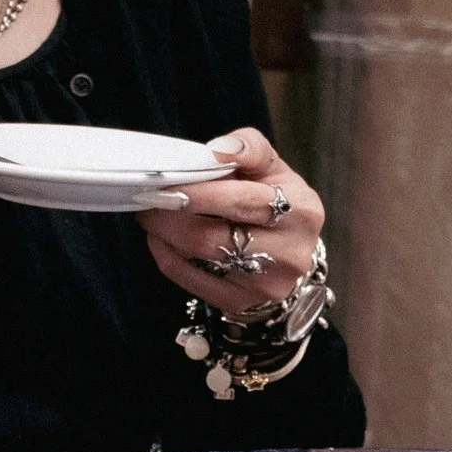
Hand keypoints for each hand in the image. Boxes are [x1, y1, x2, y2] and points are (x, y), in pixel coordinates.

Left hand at [143, 127, 324, 318]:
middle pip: (213, 236)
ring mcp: (265, 285)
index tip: (168, 180)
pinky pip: (190, 279)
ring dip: (164, 233)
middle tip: (150, 196)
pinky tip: (162, 238)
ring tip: (152, 213)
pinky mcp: (240, 303)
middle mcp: (289, 254)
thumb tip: (217, 151)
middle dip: (171, 214)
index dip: (200, 192)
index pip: (242, 201)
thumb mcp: (273, 169)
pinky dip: (167, 255)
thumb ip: (250, 148)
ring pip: (198, 258)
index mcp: (301, 212)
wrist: (287, 254)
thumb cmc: (275, 203)